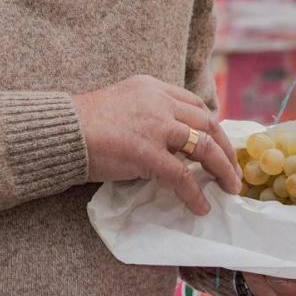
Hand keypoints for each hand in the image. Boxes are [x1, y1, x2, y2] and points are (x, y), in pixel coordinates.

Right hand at [71, 74, 239, 214]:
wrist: (62, 131)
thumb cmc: (83, 123)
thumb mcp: (122, 104)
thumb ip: (146, 114)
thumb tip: (167, 142)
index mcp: (152, 88)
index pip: (194, 104)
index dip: (212, 126)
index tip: (219, 144)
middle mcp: (159, 102)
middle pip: (206, 123)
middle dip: (225, 149)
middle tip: (233, 171)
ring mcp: (155, 126)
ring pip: (203, 146)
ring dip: (222, 170)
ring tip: (229, 188)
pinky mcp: (147, 153)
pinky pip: (182, 176)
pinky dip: (195, 194)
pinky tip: (200, 207)